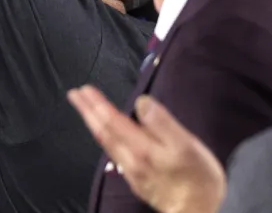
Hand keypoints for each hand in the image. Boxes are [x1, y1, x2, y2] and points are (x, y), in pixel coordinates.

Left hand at [68, 87, 226, 212]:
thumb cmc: (197, 180)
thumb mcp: (185, 146)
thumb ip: (161, 123)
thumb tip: (141, 102)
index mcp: (141, 148)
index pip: (111, 120)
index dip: (97, 103)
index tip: (84, 89)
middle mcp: (131, 160)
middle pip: (103, 131)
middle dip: (88, 111)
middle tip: (75, 94)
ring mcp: (133, 172)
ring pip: (106, 143)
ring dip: (94, 124)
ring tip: (87, 111)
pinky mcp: (138, 182)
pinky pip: (115, 155)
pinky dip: (106, 140)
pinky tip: (109, 139)